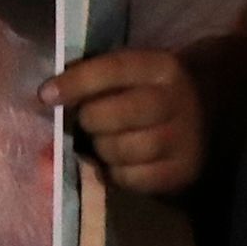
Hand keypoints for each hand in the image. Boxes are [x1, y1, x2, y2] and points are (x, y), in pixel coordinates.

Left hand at [43, 47, 202, 195]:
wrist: (200, 115)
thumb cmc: (145, 91)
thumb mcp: (128, 74)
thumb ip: (90, 80)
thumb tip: (46, 99)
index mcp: (159, 67)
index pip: (112, 70)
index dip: (76, 83)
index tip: (46, 95)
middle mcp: (176, 100)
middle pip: (113, 115)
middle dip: (89, 120)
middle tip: (88, 122)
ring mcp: (184, 138)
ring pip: (120, 149)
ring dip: (101, 149)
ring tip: (106, 141)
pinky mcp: (183, 171)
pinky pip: (131, 178)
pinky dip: (116, 173)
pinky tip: (120, 162)